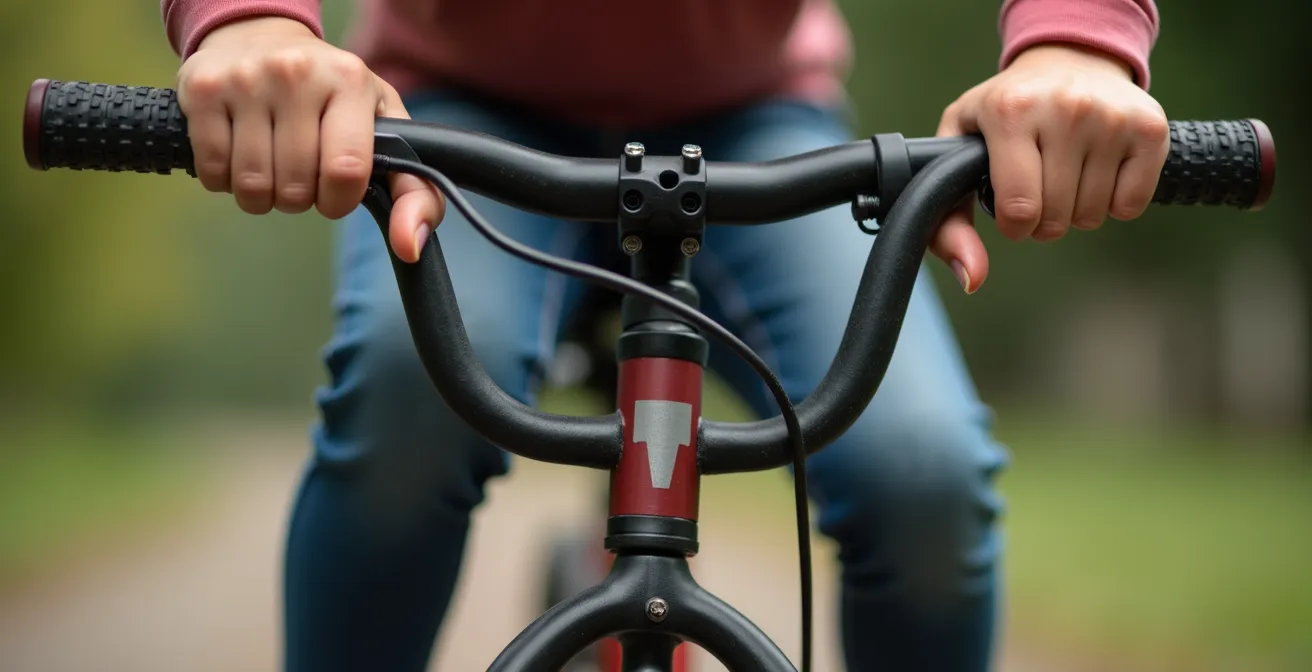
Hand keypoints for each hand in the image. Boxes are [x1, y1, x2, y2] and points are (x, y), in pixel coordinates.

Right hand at [177, 17, 443, 262]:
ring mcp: (246, 79)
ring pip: (252, 185)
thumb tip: (410, 246)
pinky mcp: (203, 89)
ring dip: (261, 196)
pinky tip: (238, 154)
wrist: (261, 36)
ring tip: (271, 166)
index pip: (346, 170)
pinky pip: (213, 172)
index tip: (335, 193)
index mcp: (350, 81)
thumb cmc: (333, 97)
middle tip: (300, 173)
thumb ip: (415, 192)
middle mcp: (298, 74)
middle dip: (299, 198)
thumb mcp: (385, 130)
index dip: (338, 201)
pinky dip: (225, 181)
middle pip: (295, 187)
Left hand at [933, 44, 1169, 292]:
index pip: (1018, 208)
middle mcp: (1065, 108)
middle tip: (1038, 186)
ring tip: (1066, 172)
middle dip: (1042, 219)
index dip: (1014, 225)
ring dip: (1075, 211)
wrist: (1069, 59)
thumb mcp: (956, 152)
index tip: (1010, 209)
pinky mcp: (1149, 128)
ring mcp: (1112, 116)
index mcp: (1010, 111)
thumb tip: (971, 280)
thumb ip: (947, 222)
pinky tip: (1098, 170)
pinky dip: (1113, 202)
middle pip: (1056, 218)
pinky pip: (1130, 205)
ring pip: (1092, 216)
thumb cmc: (1004, 114)